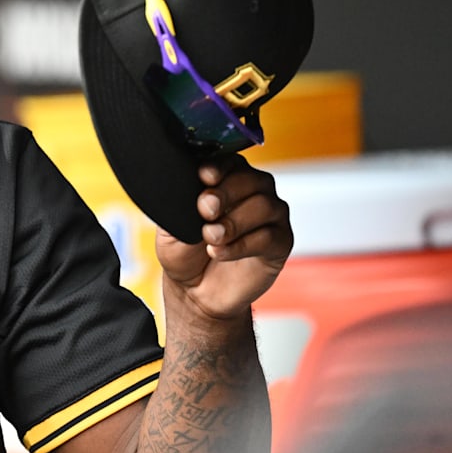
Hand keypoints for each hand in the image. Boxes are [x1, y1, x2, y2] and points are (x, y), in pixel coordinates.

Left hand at [155, 154, 292, 320]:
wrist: (195, 291)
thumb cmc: (184, 251)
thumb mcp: (170, 225)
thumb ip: (177, 205)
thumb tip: (181, 187)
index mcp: (226, 179)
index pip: (230, 161)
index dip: (219, 166)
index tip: (204, 177)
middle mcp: (253, 191)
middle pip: (252, 179)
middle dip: (226, 193)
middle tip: (205, 210)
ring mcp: (271, 216)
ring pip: (264, 206)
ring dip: (233, 222)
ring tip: (210, 237)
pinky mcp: (281, 242)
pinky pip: (270, 236)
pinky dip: (242, 244)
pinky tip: (220, 252)